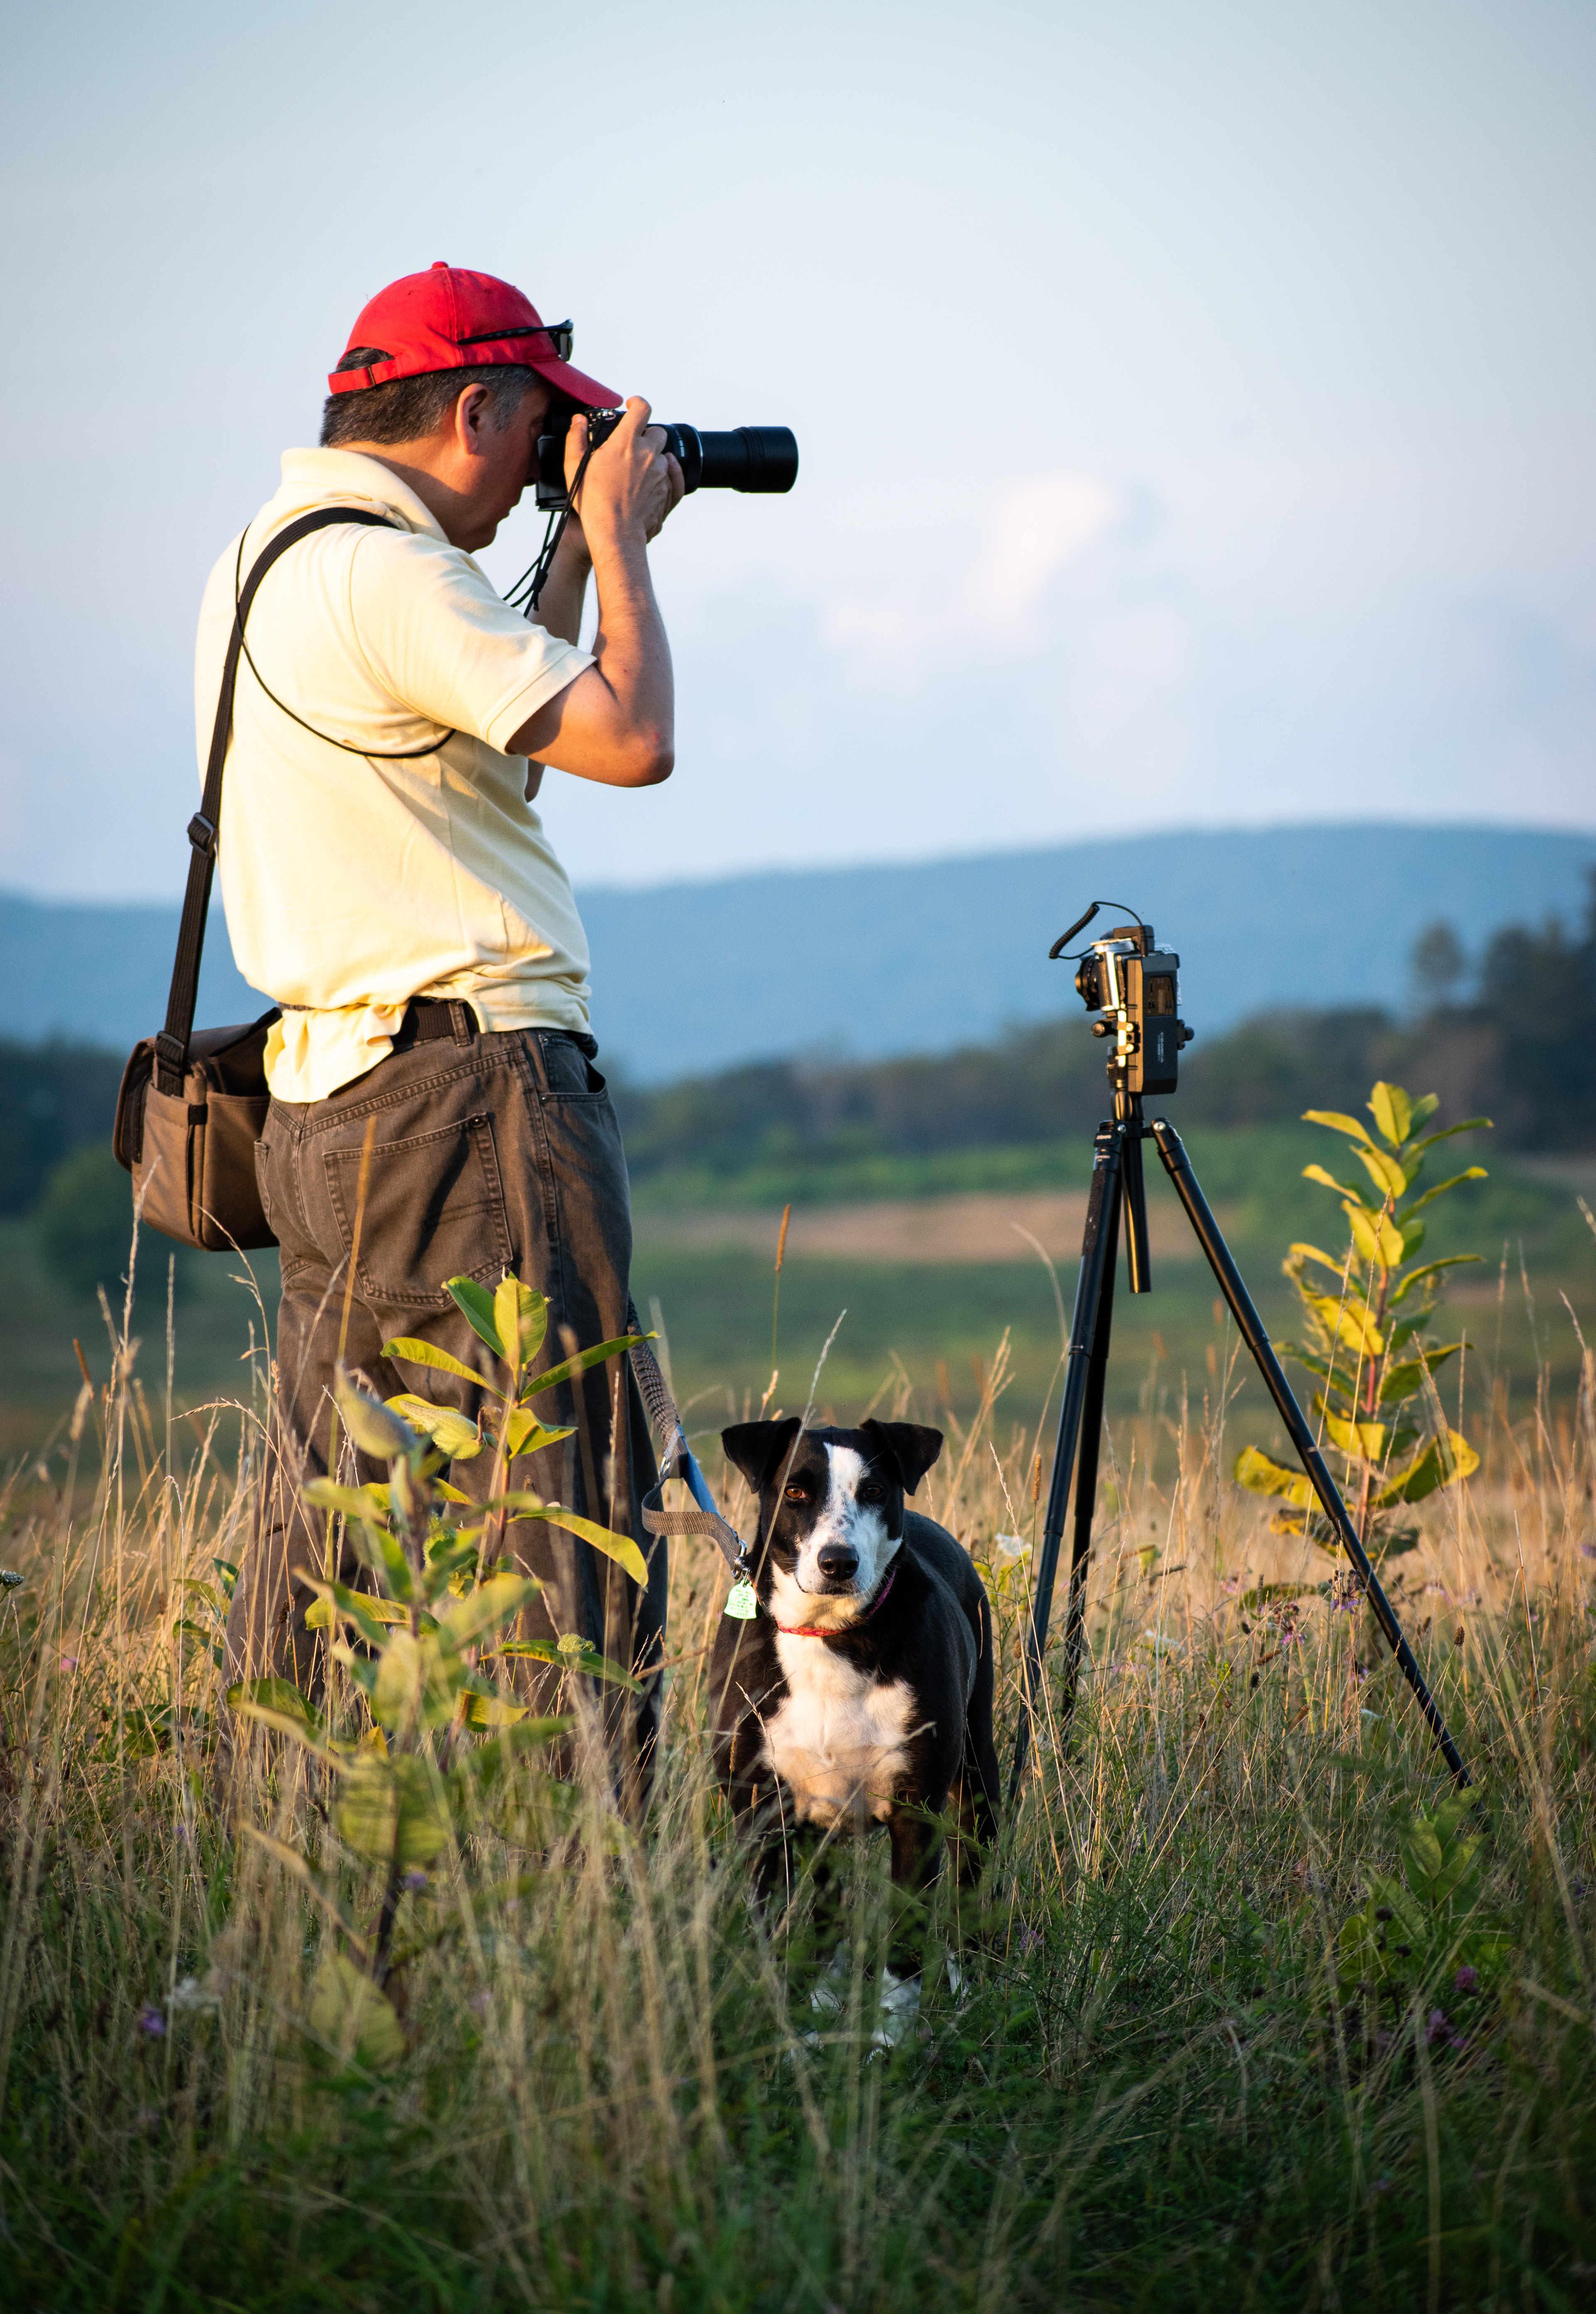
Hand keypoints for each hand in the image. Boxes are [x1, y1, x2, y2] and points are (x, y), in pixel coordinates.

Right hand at [568, 398, 681, 546]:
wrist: (615, 533)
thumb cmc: (593, 502)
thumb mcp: (575, 467)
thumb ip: (576, 438)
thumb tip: (579, 422)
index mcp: (626, 442)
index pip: (642, 408)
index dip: (638, 403)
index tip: (633, 406)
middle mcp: (648, 454)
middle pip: (657, 432)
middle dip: (646, 435)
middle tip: (632, 446)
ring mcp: (660, 473)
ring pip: (663, 456)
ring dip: (652, 458)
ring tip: (634, 472)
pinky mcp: (667, 491)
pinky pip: (673, 476)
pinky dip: (664, 474)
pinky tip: (654, 479)